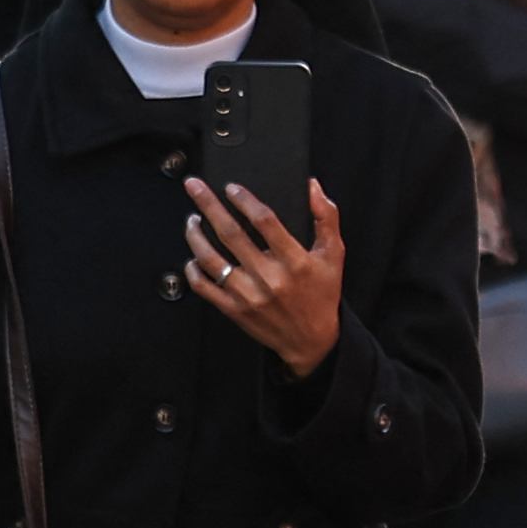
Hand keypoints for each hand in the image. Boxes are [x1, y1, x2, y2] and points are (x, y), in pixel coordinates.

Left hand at [182, 179, 345, 375]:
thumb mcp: (334, 254)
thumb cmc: (322, 294)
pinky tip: (193, 256)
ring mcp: (248, 295)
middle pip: (231, 234)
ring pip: (211, 259)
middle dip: (209, 205)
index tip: (232, 188)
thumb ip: (327, 217)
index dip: (245, 200)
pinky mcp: (234, 310)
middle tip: (194, 186)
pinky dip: (193, 269)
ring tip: (192, 219)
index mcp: (295, 261)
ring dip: (196, 235)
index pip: (265, 222)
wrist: (311, 341)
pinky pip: (204, 287)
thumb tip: (312, 187)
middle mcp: (269, 278)